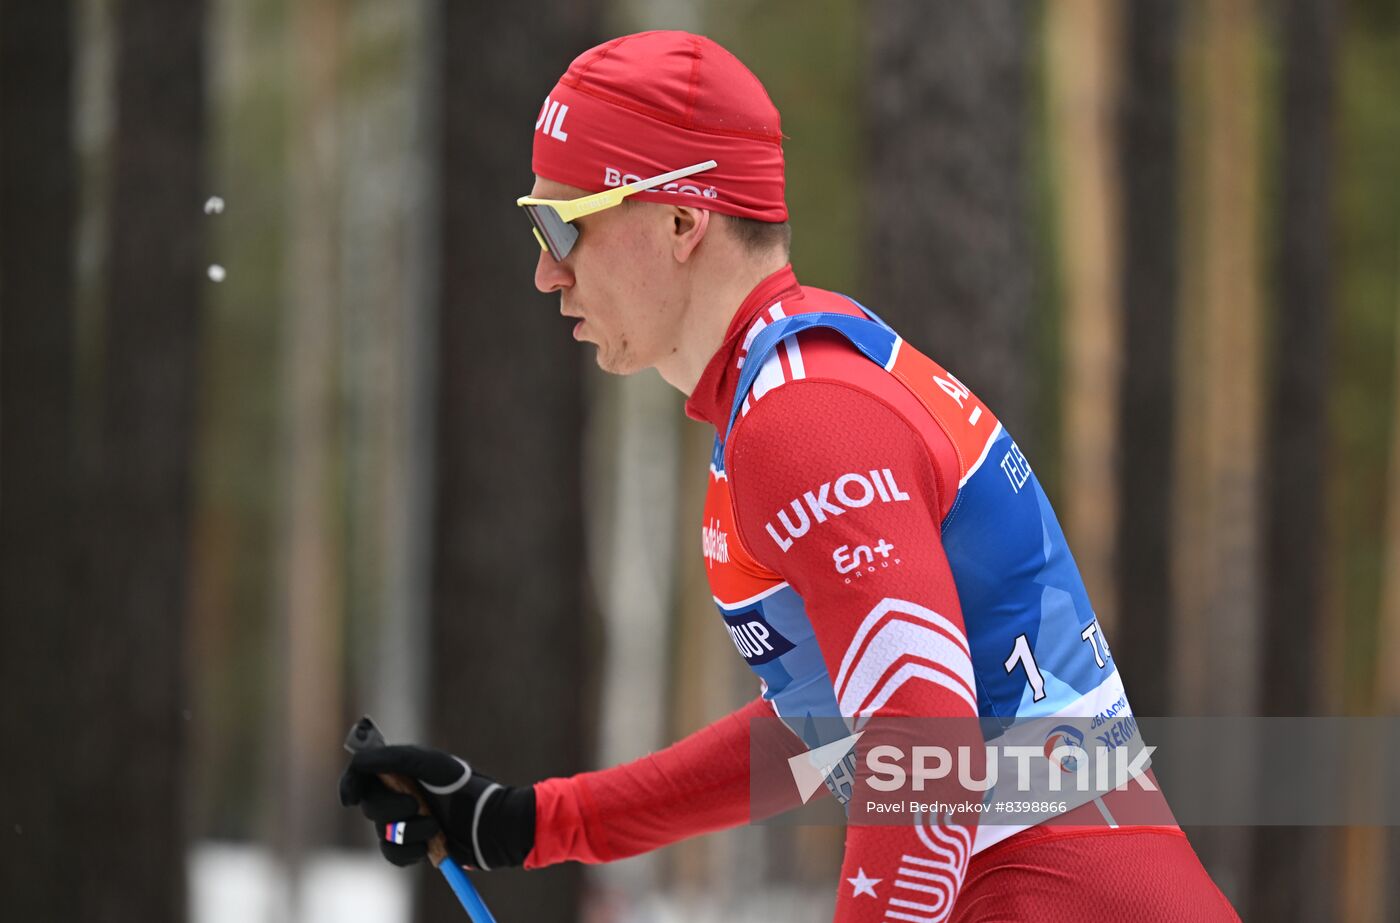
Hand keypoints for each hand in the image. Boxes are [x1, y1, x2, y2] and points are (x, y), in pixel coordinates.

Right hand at [338, 744, 534, 869]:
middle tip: (416, 804)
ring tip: (435, 826)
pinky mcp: (415, 847)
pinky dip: (410, 852)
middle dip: (390, 808)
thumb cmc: (466, 788)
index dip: (350, 784)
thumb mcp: (432, 765)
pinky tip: (430, 845)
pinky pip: (394, 855)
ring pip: (383, 833)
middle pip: (369, 806)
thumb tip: (358, 761)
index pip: (363, 774)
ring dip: (409, 831)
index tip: (350, 797)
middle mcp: (400, 795)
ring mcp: (407, 822)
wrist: (491, 823)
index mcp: (402, 771)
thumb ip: (394, 758)